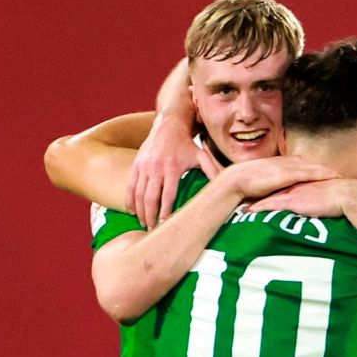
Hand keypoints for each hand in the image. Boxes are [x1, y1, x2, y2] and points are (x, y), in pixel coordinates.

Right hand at [127, 113, 222, 227]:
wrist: (169, 126)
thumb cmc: (187, 144)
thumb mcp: (202, 155)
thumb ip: (213, 170)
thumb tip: (226, 186)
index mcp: (172, 168)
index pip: (167, 195)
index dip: (165, 212)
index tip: (165, 225)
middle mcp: (155, 168)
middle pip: (150, 198)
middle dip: (150, 216)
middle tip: (152, 231)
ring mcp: (143, 166)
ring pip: (138, 194)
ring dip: (140, 211)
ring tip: (144, 224)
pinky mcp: (136, 165)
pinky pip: (130, 185)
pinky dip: (130, 200)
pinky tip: (133, 211)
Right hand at [225, 156, 340, 200]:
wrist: (238, 180)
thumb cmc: (245, 184)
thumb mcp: (260, 183)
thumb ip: (268, 187)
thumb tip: (271, 195)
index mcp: (279, 164)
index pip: (300, 164)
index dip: (312, 169)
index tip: (322, 173)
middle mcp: (286, 162)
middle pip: (310, 164)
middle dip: (323, 168)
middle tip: (337, 174)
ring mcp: (288, 166)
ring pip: (313, 167)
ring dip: (326, 171)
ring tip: (339, 176)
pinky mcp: (290, 174)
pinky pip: (310, 173)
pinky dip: (322, 174)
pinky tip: (332, 177)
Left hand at [248, 178, 356, 217]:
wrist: (345, 195)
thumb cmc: (340, 199)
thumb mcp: (326, 197)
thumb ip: (318, 199)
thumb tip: (317, 206)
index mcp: (301, 184)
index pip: (282, 185)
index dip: (269, 189)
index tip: (257, 193)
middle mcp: (294, 185)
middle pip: (271, 188)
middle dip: (257, 193)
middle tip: (244, 197)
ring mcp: (292, 192)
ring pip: (268, 196)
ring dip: (255, 201)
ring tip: (242, 207)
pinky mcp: (292, 201)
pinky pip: (272, 204)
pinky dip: (260, 207)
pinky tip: (250, 212)